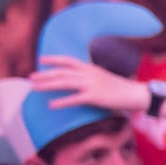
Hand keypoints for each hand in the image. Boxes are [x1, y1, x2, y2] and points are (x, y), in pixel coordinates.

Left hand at [32, 55, 151, 115]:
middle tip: (31, 78)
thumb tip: (76, 79)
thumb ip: (89, 76)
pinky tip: (51, 105)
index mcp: (90, 68)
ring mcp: (91, 85)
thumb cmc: (119, 88)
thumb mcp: (102, 77)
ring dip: (48, 85)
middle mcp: (89, 74)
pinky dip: (61, 102)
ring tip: (35, 88)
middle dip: (45, 74)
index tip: (41, 60)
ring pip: (65, 83)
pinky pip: (74, 99)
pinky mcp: (94, 97)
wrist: (134, 94)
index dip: (54, 59)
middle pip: (62, 72)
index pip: (68, 60)